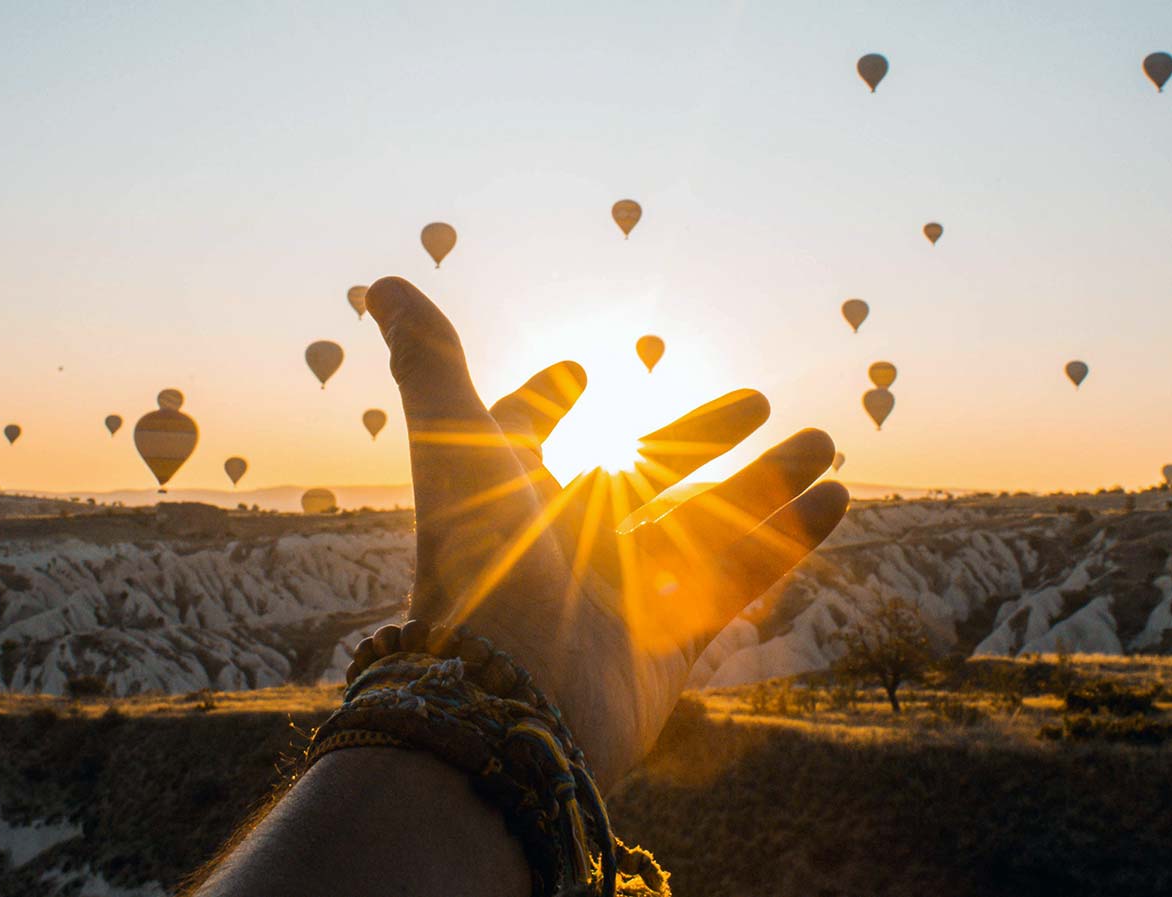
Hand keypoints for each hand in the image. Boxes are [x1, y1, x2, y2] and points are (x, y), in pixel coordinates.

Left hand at [366, 276, 848, 784]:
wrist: (510, 706)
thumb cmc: (479, 565)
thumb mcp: (458, 448)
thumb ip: (431, 365)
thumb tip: (383, 280)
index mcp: (511, 500)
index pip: (524, 439)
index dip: (542, 404)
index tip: (575, 372)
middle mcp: (564, 547)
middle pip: (642, 479)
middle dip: (699, 438)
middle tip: (757, 399)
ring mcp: (620, 599)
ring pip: (703, 528)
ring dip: (764, 485)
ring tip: (822, 440)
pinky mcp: (668, 648)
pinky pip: (735, 585)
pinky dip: (785, 542)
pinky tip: (835, 497)